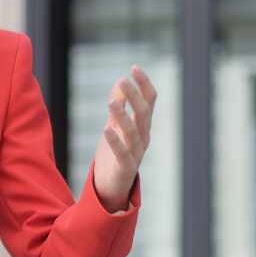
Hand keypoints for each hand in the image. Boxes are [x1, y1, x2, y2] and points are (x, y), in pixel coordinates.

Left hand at [91, 65, 156, 211]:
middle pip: (144, 114)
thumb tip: (119, 82)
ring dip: (123, 116)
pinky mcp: (125, 168)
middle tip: (123, 80)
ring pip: (133, 132)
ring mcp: (136, 154)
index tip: (134, 68)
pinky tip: (106, 130)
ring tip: (111, 101)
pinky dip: (115, 141)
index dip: (144, 84)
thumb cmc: (114, 156)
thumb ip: (119, 106)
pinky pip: (122, 153)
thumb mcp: (115, 127)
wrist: (111, 189)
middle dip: (135, 96)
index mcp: (143, 127)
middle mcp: (143, 138)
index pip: (150, 102)